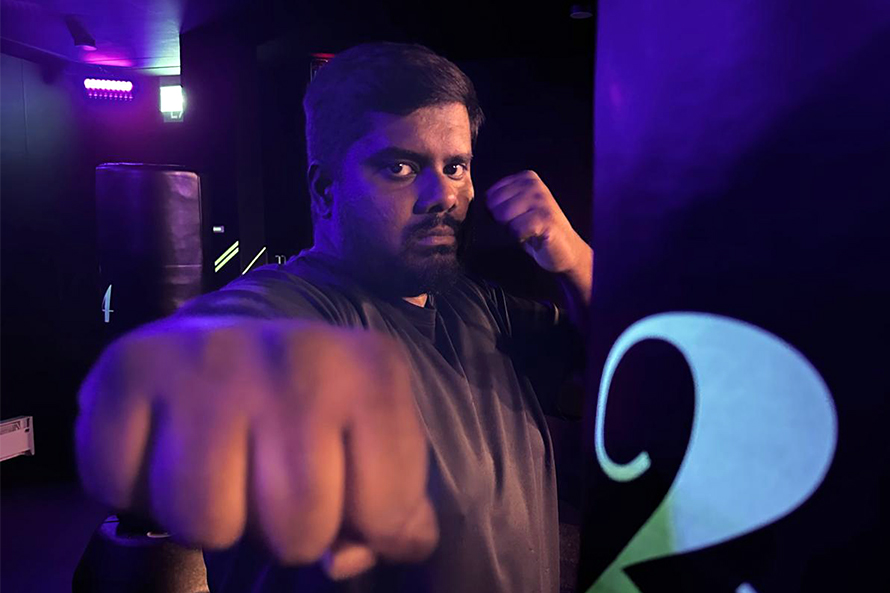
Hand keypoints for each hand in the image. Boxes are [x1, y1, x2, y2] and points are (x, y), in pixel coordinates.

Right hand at [75, 317, 436, 579]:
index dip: (367, 526)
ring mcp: (209, 357)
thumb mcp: (378, 446)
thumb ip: (393, 514)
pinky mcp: (129, 365)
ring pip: (205, 522)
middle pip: (297, 527)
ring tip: (222, 474)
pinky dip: (136, 490)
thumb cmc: (315, 410)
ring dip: (211, 521)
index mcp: (371, 371)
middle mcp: (296, 355)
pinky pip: (121, 488)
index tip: (349, 492)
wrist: (232, 335)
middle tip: (275, 487)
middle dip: (289, 533)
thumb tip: (343, 558)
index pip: (384, 513)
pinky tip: (165, 452)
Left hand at [485, 170, 587, 273]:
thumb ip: (499, 201)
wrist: (564, 250)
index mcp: (526, 178)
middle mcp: (534, 185)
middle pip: (494, 206)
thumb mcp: (517, 208)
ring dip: (512, 230)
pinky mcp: (545, 218)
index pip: (489, 195)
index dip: (497, 214)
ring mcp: (541, 200)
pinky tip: (533, 237)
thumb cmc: (535, 230)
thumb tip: (475, 206)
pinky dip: (520, 238)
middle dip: (503, 222)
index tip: (515, 218)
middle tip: (522, 226)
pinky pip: (515, 230)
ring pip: (503, 217)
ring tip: (527, 231)